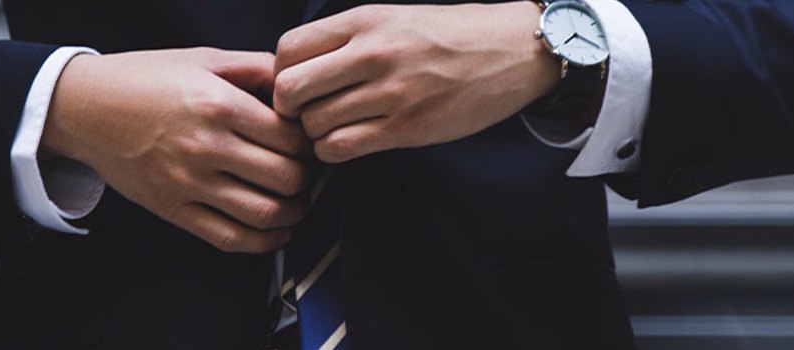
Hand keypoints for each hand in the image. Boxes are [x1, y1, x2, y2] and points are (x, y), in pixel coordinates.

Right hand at [43, 48, 311, 252]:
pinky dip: (263, 242)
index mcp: (219, 105)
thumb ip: (254, 67)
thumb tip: (296, 82)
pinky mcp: (172, 208)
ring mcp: (189, 182)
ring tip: (296, 202)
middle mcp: (206, 146)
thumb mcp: (203, 58)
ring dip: (293, 213)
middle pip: (286, 177)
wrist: (85, 107)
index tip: (308, 143)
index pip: (290, 137)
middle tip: (307, 173)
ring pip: (265, 213)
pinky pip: (229, 238)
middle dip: (307, 179)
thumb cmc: (143, 79)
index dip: (309, 143)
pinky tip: (275, 232)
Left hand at [274, 2, 560, 162]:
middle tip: (306, 112)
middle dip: (289, 107)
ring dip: (315, 133)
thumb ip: (346, 38)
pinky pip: (342, 148)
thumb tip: (295, 67)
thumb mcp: (393, 17)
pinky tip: (349, 142)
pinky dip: (334, 151)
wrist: (513, 50)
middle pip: (290, 90)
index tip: (297, 84)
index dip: (280, 73)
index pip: (287, 50)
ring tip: (333, 127)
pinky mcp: (408, 127)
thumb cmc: (449, 35)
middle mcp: (373, 54)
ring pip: (314, 124)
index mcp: (364, 21)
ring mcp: (391, 93)